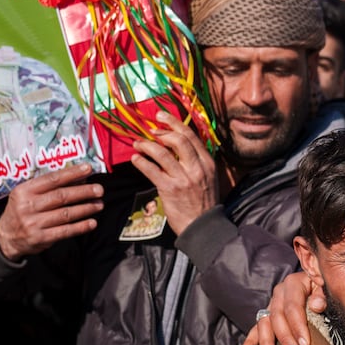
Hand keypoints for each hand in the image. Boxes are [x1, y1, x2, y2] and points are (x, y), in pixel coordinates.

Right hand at [0, 163, 102, 261]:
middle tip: (99, 189)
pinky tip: (92, 223)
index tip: (88, 169)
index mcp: (24, 190)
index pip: (52, 179)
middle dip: (83, 192)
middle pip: (61, 196)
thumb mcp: (27, 195)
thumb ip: (48, 187)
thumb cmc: (22, 211)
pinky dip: (80, 227)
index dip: (72, 173)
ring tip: (99, 204)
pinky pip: (65, 231)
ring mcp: (33, 223)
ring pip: (65, 214)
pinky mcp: (40, 238)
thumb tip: (79, 178)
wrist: (6, 237)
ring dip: (85, 208)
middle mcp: (28, 206)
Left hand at [129, 110, 218, 235]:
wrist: (202, 226)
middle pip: (178, 140)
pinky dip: (142, 162)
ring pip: (163, 153)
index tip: (162, 117)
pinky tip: (135, 159)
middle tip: (149, 130)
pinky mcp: (170, 189)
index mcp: (207, 163)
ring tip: (137, 144)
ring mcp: (184, 179)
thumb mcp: (208, 178)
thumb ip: (196, 161)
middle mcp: (197, 168)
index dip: (174, 124)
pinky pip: (152, 171)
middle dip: (161, 131)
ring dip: (147, 145)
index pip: (191, 136)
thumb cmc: (203, 203)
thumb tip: (177, 146)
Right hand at [239, 271, 327, 344]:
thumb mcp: (325, 286)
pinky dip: (249, 343)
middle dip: (284, 338)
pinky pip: (255, 330)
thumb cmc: (322, 288)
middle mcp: (279, 293)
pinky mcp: (267, 317)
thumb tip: (316, 305)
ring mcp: (271, 305)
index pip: (293, 307)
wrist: (317, 284)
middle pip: (277, 317)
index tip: (304, 344)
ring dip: (265, 343)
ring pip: (264, 324)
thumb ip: (322, 294)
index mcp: (293, 283)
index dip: (298, 326)